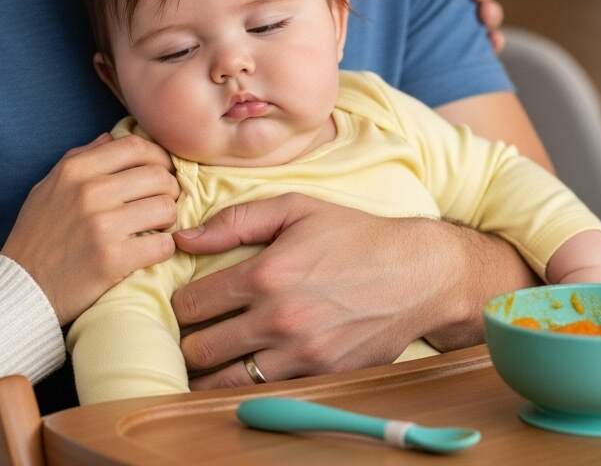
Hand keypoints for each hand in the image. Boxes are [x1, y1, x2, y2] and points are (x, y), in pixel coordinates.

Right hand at [1, 134, 178, 323]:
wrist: (21, 288)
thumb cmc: (36, 237)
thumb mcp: (48, 188)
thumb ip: (80, 158)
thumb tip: (109, 137)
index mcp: (74, 170)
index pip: (135, 146)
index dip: (157, 157)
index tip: (161, 172)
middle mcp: (89, 191)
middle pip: (158, 175)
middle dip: (169, 190)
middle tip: (161, 205)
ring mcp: (102, 225)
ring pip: (166, 208)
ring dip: (168, 220)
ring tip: (155, 228)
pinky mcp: (114, 259)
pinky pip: (163, 244)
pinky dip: (163, 248)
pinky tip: (150, 251)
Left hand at [168, 194, 462, 389]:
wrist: (418, 273)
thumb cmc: (355, 236)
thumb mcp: (296, 210)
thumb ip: (235, 221)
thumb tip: (183, 239)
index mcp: (266, 274)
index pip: (190, 305)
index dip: (182, 305)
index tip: (191, 303)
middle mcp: (279, 318)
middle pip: (199, 350)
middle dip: (191, 341)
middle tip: (200, 332)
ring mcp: (301, 353)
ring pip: (225, 382)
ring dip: (213, 372)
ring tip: (218, 357)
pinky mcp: (322, 376)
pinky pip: (267, 392)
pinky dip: (252, 384)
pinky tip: (252, 367)